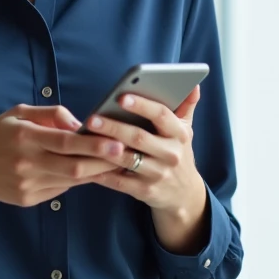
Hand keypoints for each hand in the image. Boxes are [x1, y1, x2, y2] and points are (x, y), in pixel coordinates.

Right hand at [0, 104, 126, 207]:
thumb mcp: (19, 113)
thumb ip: (51, 114)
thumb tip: (80, 124)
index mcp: (25, 136)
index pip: (66, 142)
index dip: (93, 144)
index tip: (116, 142)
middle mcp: (27, 162)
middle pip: (74, 166)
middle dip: (103, 162)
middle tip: (127, 156)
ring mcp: (28, 184)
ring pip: (71, 181)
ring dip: (96, 173)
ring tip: (116, 165)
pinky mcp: (28, 199)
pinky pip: (60, 190)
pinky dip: (76, 181)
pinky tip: (89, 173)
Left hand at [83, 86, 205, 214]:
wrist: (184, 194)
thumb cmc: (177, 153)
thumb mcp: (186, 131)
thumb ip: (186, 106)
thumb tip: (194, 84)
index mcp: (179, 135)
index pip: (162, 116)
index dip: (142, 106)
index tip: (122, 96)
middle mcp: (170, 154)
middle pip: (139, 138)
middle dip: (114, 127)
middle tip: (92, 118)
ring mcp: (158, 174)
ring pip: (126, 159)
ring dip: (104, 149)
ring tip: (85, 138)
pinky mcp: (144, 191)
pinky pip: (119, 180)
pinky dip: (101, 172)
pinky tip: (85, 161)